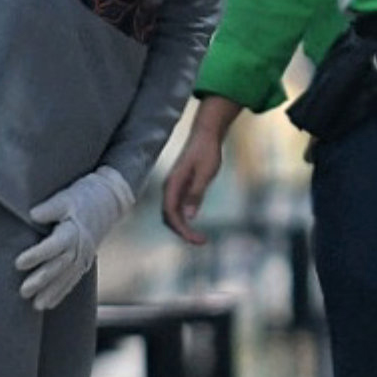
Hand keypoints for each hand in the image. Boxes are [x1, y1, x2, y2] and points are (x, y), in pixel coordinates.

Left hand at [14, 166, 135, 309]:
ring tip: (36, 305)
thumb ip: (50, 208)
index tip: (18, 263)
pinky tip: (49, 303)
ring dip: (51, 292)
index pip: (53, 246)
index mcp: (73, 232)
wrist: (110, 200)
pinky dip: (61, 292)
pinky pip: (73, 279)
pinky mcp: (85, 261)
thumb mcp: (66, 197)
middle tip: (24, 291)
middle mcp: (80, 248)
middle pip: (59, 266)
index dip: (36, 255)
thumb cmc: (84, 196)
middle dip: (42, 280)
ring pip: (66, 277)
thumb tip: (32, 215)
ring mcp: (84, 256)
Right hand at [161, 122, 226, 243]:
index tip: (198, 239)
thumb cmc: (207, 152)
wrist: (206, 135)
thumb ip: (196, 194)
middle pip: (169, 217)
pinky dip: (184, 219)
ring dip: (183, 227)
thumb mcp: (205, 173)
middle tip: (201, 241)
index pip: (171, 214)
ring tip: (200, 237)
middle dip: (183, 232)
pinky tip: (195, 224)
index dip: (182, 230)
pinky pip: (177, 208)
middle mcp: (170, 187)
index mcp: (173, 184)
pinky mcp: (180, 187)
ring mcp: (174, 188)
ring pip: (172, 214)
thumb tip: (189, 216)